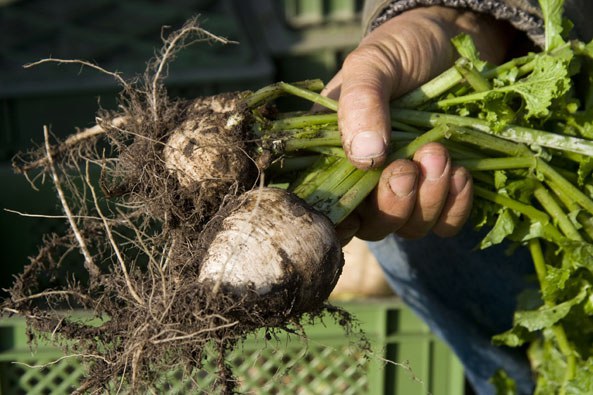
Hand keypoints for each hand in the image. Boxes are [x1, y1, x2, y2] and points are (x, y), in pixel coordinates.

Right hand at [326, 6, 513, 243]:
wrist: (454, 39)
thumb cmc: (403, 48)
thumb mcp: (373, 64)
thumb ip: (361, 102)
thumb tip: (364, 156)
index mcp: (334, 154)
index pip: (324, 208)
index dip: (335, 224)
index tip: (355, 214)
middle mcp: (366, 179)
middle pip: (370, 226)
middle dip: (392, 202)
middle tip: (410, 163)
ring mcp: (407, 188)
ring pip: (410, 228)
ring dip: (428, 199)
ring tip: (439, 152)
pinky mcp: (443, 191)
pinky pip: (446, 224)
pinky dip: (455, 206)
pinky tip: (462, 173)